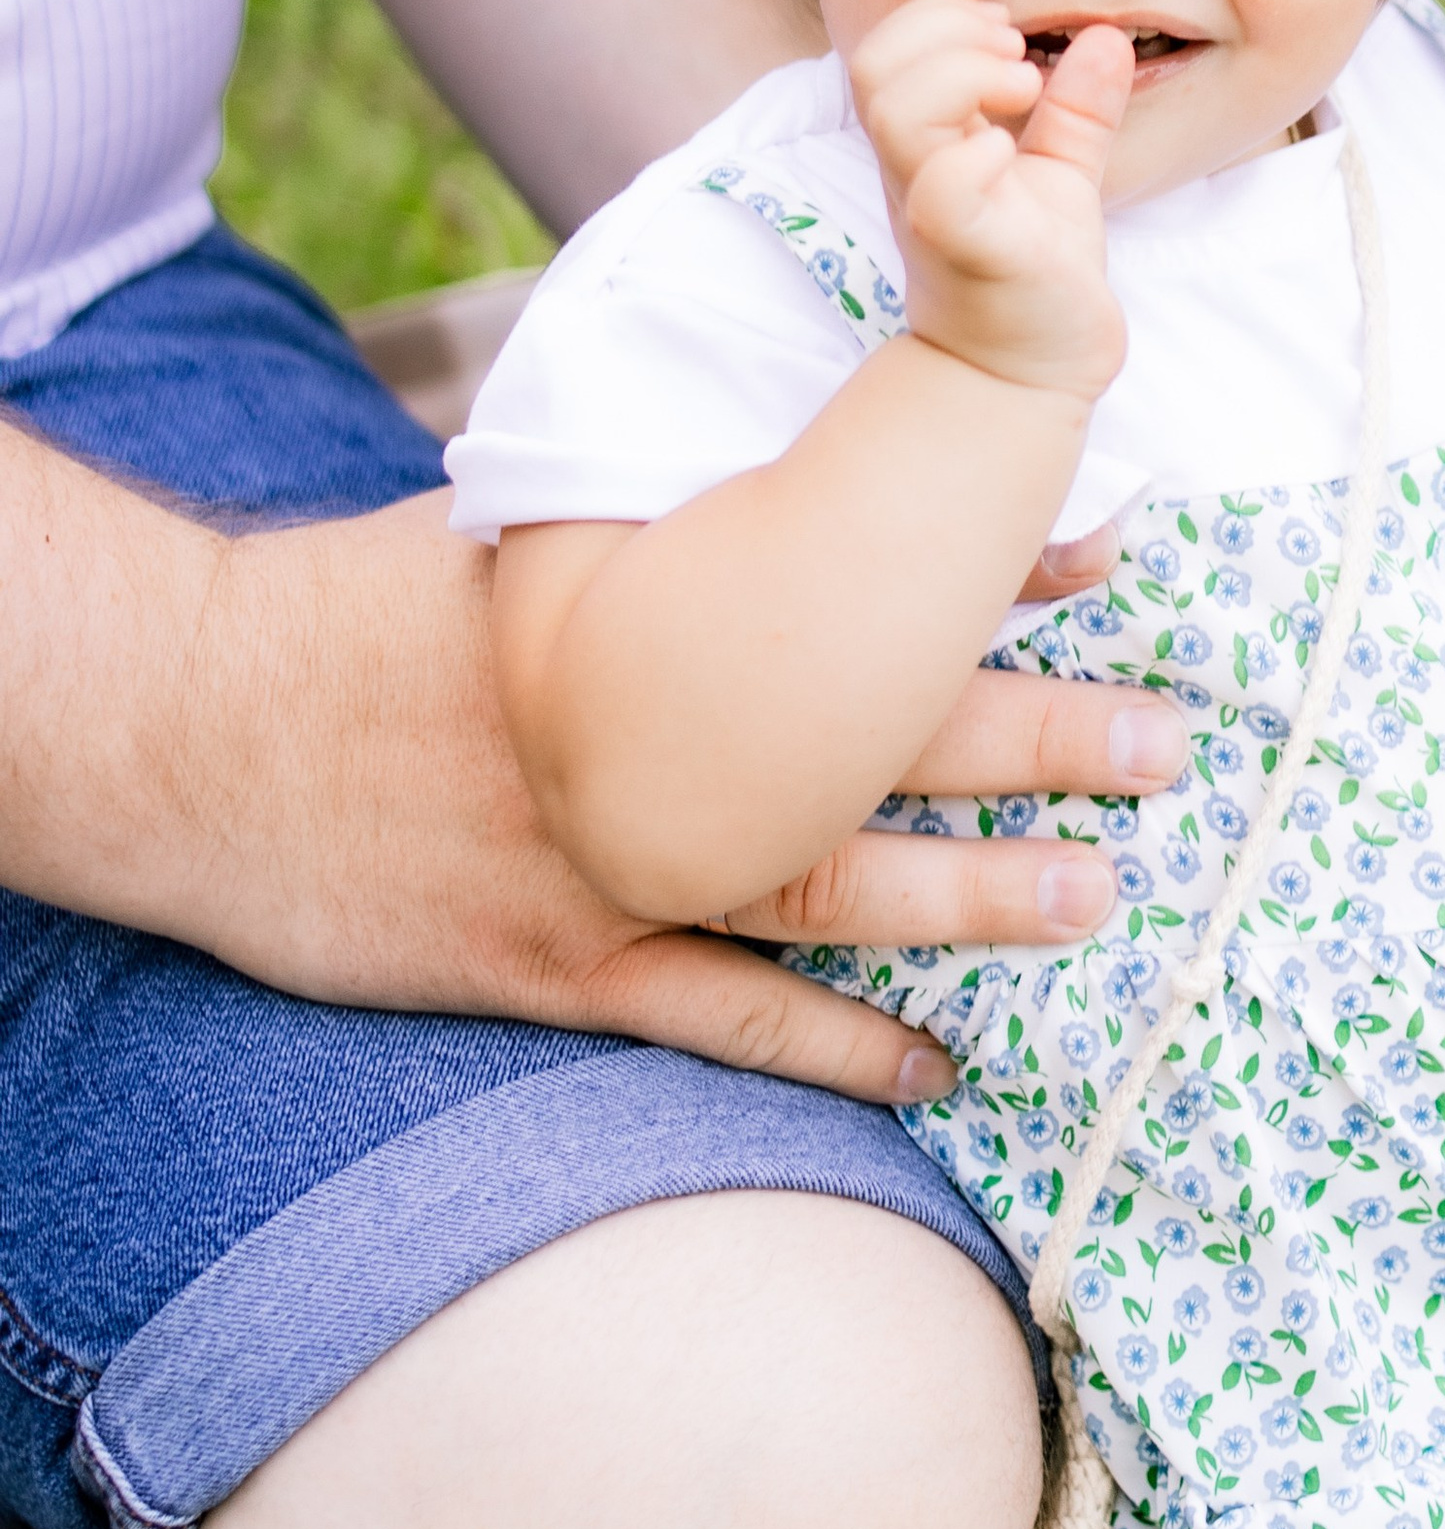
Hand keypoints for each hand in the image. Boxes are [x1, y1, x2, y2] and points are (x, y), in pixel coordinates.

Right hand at [0, 433, 1183, 1110]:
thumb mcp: (520, 524)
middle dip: (1036, 734)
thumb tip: (805, 460)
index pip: (857, 571)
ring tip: (1100, 894)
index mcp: (651, 601)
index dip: (993, 567)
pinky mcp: (559, 963)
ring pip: (833, 887)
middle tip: (1167, 735)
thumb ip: (662, 507)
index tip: (1116, 545)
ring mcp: (615, 860)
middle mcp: (655, 732)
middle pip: (879, 734)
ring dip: (975, 894)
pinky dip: (841, 1050)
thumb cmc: (365, 611)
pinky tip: (943, 1069)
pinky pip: (728, 1021)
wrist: (194, 722)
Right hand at [853, 0, 1132, 400]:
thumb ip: (1077, 107)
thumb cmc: (1034, 272)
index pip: (889, 42)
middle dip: (949, 33)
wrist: (1032, 373)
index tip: (1009, 36)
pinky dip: (977, 157)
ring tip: (1024, 94)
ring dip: (966, 76)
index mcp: (925, 141)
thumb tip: (1108, 35)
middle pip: (874, 62)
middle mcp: (912, 169)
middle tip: (1018, 60)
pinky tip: (1015, 159)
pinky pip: (943, 192)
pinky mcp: (968, 251)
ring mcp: (931, 209)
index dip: (942, 15)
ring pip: (894, 110)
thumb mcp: (1059, 173)